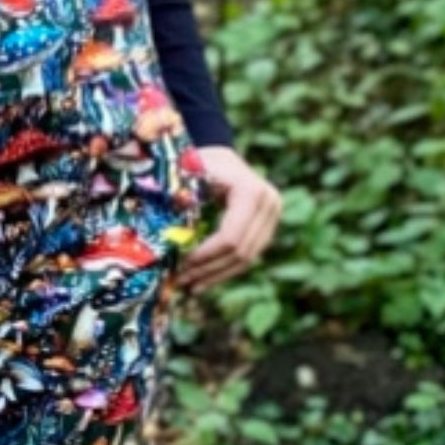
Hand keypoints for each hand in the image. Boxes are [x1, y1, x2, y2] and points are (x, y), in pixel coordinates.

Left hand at [175, 144, 281, 293]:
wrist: (218, 158)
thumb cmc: (198, 163)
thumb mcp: (187, 179)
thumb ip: (182, 206)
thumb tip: (172, 243)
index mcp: (251, 191)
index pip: (230, 236)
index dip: (205, 256)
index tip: (180, 266)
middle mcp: (269, 203)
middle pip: (241, 250)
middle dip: (210, 269)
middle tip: (181, 282)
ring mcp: (273, 216)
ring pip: (247, 257)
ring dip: (217, 274)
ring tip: (189, 286)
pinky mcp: (268, 226)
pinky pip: (248, 254)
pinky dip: (225, 268)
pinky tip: (203, 280)